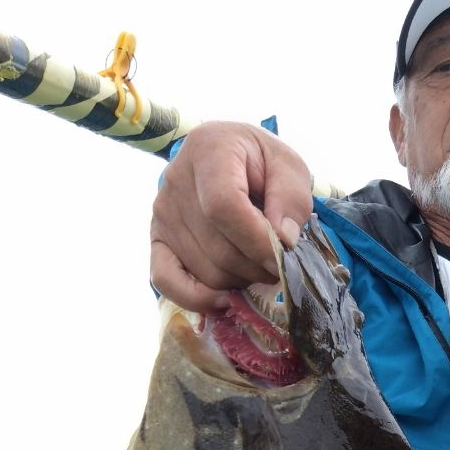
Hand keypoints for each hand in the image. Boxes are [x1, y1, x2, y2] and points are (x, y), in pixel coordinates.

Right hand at [150, 121, 313, 311]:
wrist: (231, 161)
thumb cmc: (263, 165)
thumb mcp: (289, 168)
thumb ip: (291, 199)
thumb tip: (282, 240)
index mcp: (209, 150)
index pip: (223, 207)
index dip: (257, 241)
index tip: (283, 257)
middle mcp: (176, 180)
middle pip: (218, 247)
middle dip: (257, 267)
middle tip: (279, 263)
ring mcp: (162, 214)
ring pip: (206, 271)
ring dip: (241, 281)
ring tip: (257, 264)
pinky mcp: (158, 240)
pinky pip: (166, 281)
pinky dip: (198, 299)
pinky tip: (225, 299)